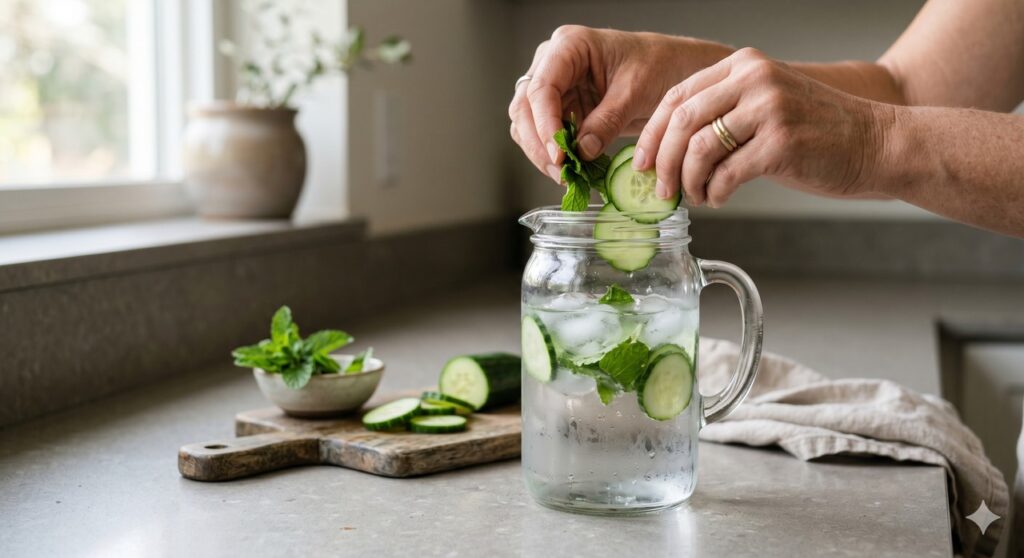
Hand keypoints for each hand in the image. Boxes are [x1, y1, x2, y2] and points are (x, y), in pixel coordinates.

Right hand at [509, 26, 731, 181]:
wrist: (674, 71)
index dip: (544, 125)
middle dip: (539, 144)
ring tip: (567, 176)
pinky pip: (544, 135)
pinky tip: (571, 169)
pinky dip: (553, 154)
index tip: (559, 155)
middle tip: (560, 171)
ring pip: (527, 124)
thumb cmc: (659, 65)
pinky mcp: (561, 108)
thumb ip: (607, 120)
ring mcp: (554, 86)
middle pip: (525, 107)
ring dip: (541, 153)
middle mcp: (553, 63)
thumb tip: (582, 151)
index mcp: (569, 46)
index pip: (541, 88)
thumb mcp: (636, 91)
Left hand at [634, 48, 887, 206]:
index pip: (677, 96)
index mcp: (743, 66)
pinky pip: (726, 174)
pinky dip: (714, 193)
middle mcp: (754, 79)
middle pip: (681, 121)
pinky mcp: (781, 142)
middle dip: (663, 163)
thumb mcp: (764, 105)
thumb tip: (667, 150)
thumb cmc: (816, 132)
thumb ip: (721, 113)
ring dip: (688, 182)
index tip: (642, 163)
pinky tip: (719, 198)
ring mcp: (769, 108)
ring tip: (696, 197)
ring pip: (699, 150)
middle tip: (661, 190)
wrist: (875, 143)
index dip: (652, 134)